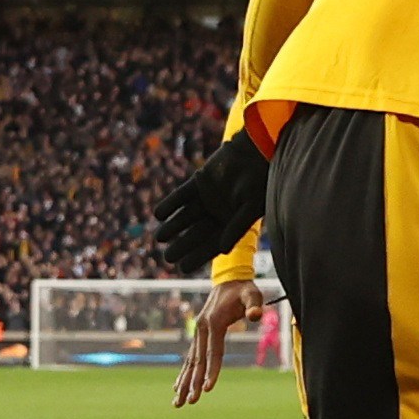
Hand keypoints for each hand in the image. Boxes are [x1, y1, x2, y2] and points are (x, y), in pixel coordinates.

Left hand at [153, 133, 270, 277]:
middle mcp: (217, 213)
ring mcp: (207, 197)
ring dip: (173, 226)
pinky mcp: (199, 181)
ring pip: (186, 216)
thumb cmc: (259, 181)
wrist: (256, 151)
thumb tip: (223, 250)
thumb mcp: (250, 208)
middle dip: (182, 245)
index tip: (183, 268)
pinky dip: (170, 204)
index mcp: (231, 224)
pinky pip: (181, 195)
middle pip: (196, 233)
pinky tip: (158, 214)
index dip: (198, 256)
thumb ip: (237, 228)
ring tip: (159, 237)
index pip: (212, 245)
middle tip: (168, 257)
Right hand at [177, 279, 256, 406]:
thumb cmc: (243, 290)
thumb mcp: (252, 294)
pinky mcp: (199, 336)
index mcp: (214, 323)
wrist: (228, 280)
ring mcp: (198, 333)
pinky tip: (177, 387)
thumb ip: (254, 304)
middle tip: (190, 402)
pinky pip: (190, 358)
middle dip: (194, 383)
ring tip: (178, 402)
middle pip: (198, 362)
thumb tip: (256, 316)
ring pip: (190, 363)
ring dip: (184, 383)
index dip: (212, 372)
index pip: (213, 353)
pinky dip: (184, 373)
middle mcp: (202, 329)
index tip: (207, 389)